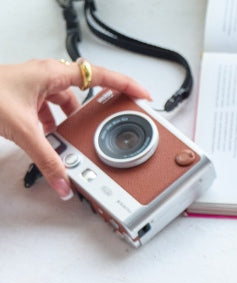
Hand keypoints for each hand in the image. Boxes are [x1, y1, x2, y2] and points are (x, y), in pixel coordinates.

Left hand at [0, 59, 150, 198]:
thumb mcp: (23, 130)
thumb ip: (47, 160)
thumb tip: (63, 183)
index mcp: (53, 74)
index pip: (100, 76)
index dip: (124, 86)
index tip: (142, 96)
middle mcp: (46, 77)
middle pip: (84, 96)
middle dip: (91, 118)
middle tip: (102, 131)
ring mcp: (35, 87)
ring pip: (64, 106)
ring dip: (67, 126)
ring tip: (67, 144)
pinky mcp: (25, 99)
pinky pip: (48, 113)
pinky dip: (51, 128)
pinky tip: (46, 141)